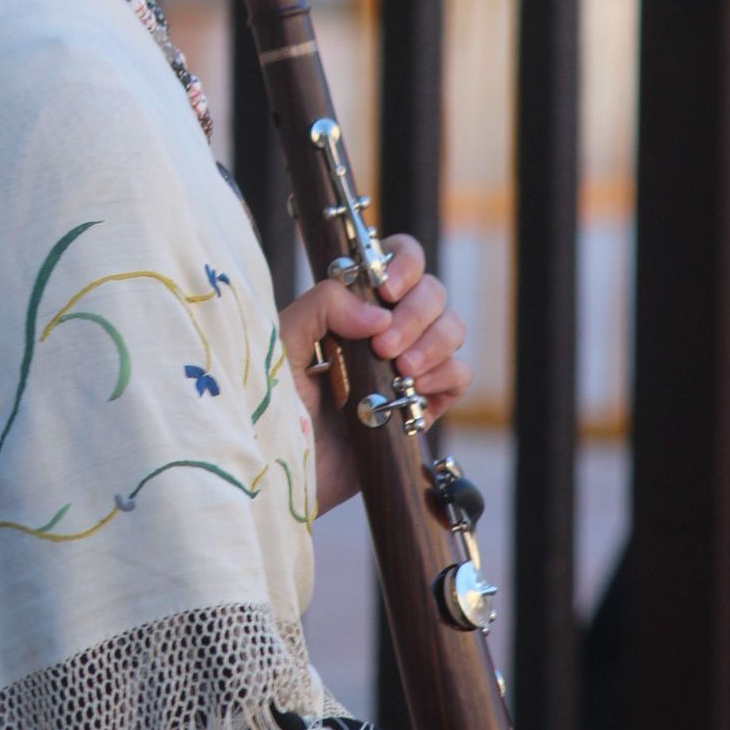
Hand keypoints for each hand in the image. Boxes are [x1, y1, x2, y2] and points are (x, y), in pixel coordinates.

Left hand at [278, 235, 470, 515]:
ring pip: (452, 329)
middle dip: (417, 313)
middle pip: (432, 292)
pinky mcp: (420, 406)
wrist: (280, 469)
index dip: (404, 264)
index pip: (398, 260)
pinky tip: (416, 388)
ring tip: (400, 369)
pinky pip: (458, 377)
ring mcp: (406, 367)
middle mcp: (384, 329)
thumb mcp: (283, 343)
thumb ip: (322, 307)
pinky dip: (446, 375)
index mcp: (352, 305)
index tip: (387, 289)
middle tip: (384, 346)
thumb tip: (377, 313)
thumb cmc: (270, 402)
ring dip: (434, 342)